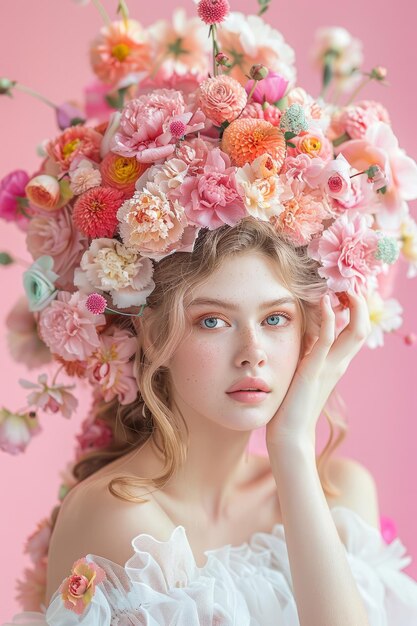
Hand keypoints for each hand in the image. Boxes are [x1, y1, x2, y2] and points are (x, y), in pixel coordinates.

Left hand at [265, 289, 370, 450]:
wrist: (289, 432)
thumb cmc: (291, 401)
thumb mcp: (302, 368)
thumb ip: (307, 349)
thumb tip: (304, 329)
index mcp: (336, 362)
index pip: (355, 329)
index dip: (355, 307)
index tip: (344, 288)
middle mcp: (339, 362)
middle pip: (362, 326)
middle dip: (360, 302)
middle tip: (348, 282)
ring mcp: (330, 366)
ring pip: (355, 331)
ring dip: (353, 306)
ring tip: (343, 286)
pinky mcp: (315, 369)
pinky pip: (329, 340)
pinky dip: (331, 318)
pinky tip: (325, 301)